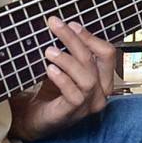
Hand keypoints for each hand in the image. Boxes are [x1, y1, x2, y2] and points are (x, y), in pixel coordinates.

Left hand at [9, 16, 121, 140]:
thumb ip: (69, 51)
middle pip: (96, 60)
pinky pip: (74, 94)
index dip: (90, 37)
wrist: (34, 118)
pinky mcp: (74, 113)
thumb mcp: (64, 67)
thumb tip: (61, 25)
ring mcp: (89, 105)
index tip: (71, 24)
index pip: (107, 53)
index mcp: (102, 79)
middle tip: (55, 25)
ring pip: (87, 77)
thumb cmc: (50, 92)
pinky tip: (49, 69)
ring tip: (49, 51)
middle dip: (75, 39)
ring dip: (67, 60)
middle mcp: (101, 93)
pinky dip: (62, 79)